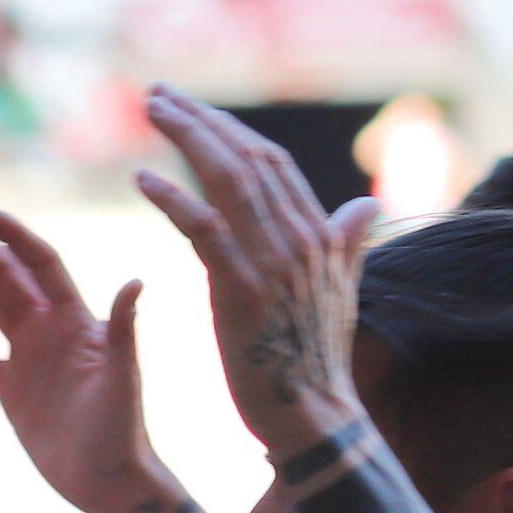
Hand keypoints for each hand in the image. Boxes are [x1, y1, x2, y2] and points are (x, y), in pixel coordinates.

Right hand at [0, 206, 162, 512]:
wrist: (109, 483)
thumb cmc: (122, 433)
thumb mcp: (121, 379)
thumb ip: (123, 330)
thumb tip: (137, 281)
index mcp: (76, 320)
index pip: (39, 264)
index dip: (12, 236)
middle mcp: (51, 331)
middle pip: (5, 276)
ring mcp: (30, 359)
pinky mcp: (12, 391)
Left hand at [131, 87, 377, 463]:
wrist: (315, 417)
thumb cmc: (317, 358)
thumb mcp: (340, 291)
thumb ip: (349, 242)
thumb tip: (370, 205)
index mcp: (319, 234)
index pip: (272, 162)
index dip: (230, 129)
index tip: (192, 108)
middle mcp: (300, 238)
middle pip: (247, 158)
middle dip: (201, 120)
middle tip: (157, 95)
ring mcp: (273, 262)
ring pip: (228, 180)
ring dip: (186, 140)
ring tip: (150, 113)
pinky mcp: (242, 290)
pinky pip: (204, 229)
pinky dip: (173, 198)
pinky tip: (142, 179)